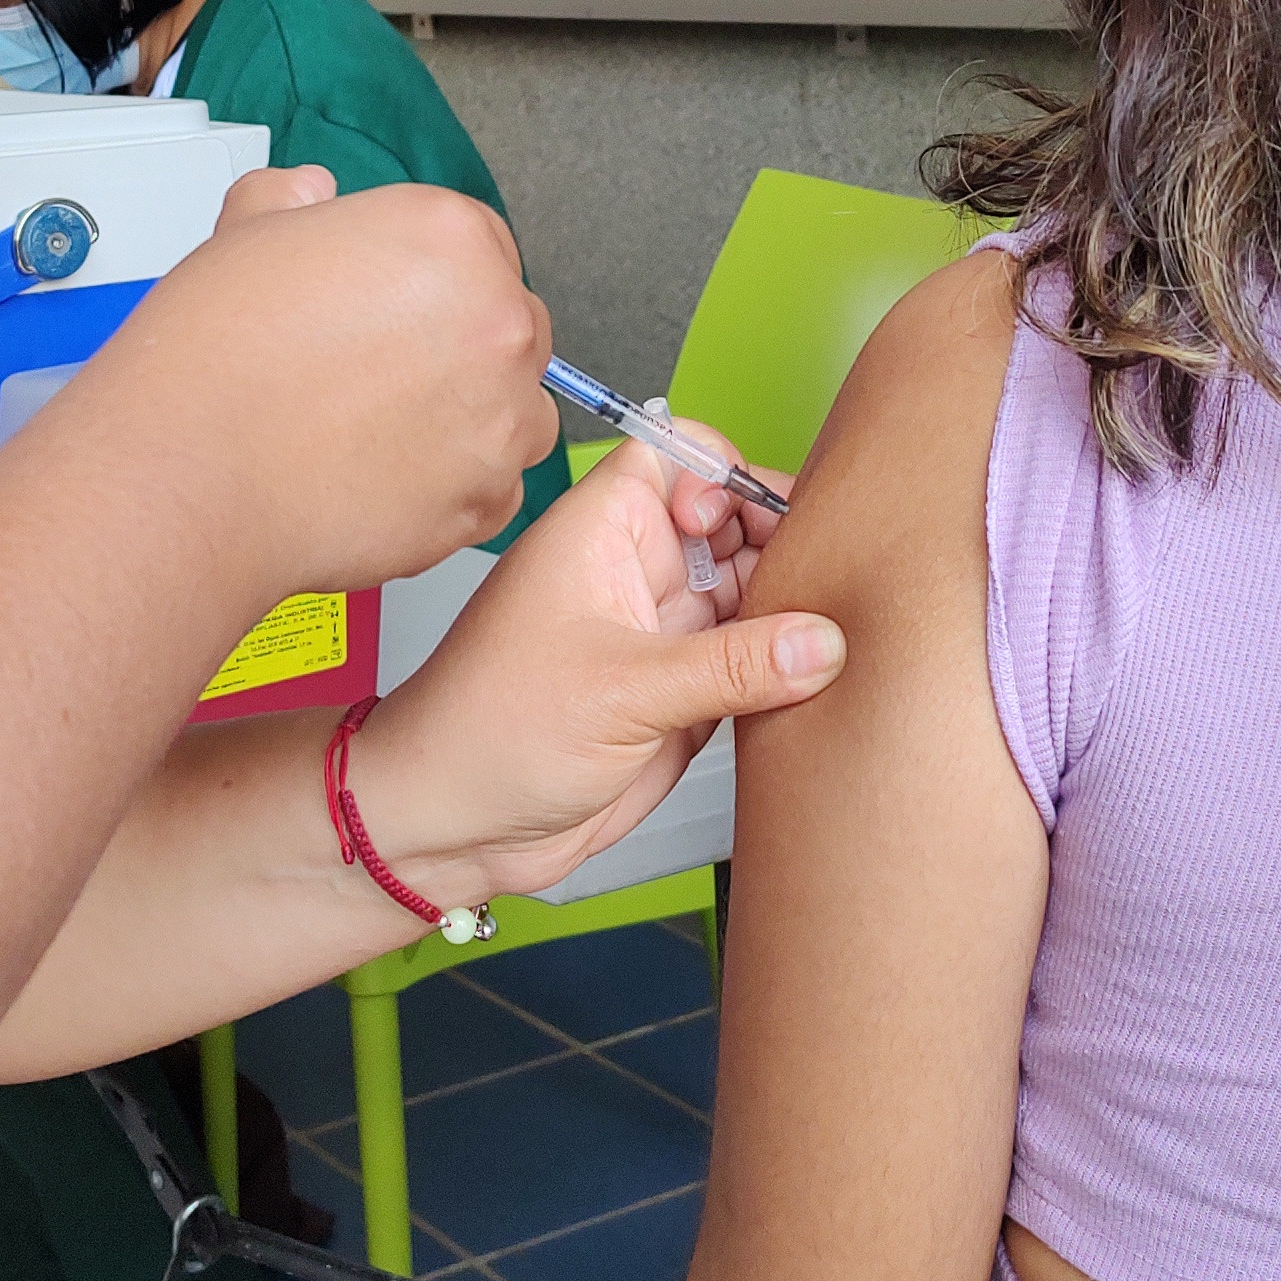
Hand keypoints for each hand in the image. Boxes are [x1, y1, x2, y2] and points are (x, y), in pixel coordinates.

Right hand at [66, 172, 550, 600]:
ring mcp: (500, 415)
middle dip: (458, 352)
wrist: (188, 472)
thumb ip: (291, 200)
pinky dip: (449, 493)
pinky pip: (491, 491)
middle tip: (378, 378)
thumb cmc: (211, 360)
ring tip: (374, 435)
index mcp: (448, 236)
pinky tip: (378, 482)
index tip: (395, 313)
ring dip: (465, 423)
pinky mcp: (485, 500)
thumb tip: (310, 193)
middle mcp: (495, 319)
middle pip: (511, 329)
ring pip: (514, 414)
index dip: (431, 284)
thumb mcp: (243, 233)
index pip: (483, 248)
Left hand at [345, 435, 840, 913]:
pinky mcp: (679, 694)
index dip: (724, 472)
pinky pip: (749, 663)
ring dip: (788, 612)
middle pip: (735, 523)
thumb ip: (733, 665)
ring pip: (751, 594)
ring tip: (827, 640)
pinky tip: (811, 685)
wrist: (453, 826)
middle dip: (780, 542)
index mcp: (603, 532)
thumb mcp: (624, 692)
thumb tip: (820, 641)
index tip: (746, 523)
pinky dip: (782, 671)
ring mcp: (662, 634)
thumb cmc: (487, 733)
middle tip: (820, 583)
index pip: (680, 454)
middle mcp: (637, 573)